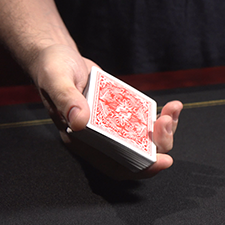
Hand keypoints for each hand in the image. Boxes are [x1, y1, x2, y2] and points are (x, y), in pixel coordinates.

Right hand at [30, 44, 181, 178]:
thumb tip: (79, 120)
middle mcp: (100, 138)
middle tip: (165, 122)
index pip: (115, 166)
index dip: (140, 169)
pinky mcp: (122, 112)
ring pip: (146, 140)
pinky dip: (161, 117)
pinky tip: (172, 106)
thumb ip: (66, 99)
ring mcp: (113, 126)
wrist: (57, 55)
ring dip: (164, 131)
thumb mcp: (56, 79)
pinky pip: (146, 122)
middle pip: (137, 155)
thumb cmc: (51, 68)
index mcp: (82, 140)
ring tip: (172, 110)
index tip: (161, 161)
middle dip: (158, 144)